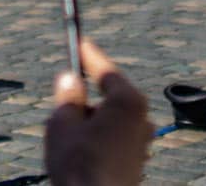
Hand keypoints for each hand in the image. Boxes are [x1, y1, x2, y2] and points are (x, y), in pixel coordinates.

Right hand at [46, 40, 151, 185]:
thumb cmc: (79, 164)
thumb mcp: (63, 123)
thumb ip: (68, 97)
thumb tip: (70, 80)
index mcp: (129, 102)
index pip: (106, 71)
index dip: (89, 56)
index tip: (80, 42)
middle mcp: (142, 119)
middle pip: (111, 97)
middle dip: (88, 96)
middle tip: (67, 91)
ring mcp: (142, 143)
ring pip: (112, 122)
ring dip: (92, 121)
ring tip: (68, 133)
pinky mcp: (136, 163)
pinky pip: (114, 141)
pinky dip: (99, 139)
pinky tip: (81, 152)